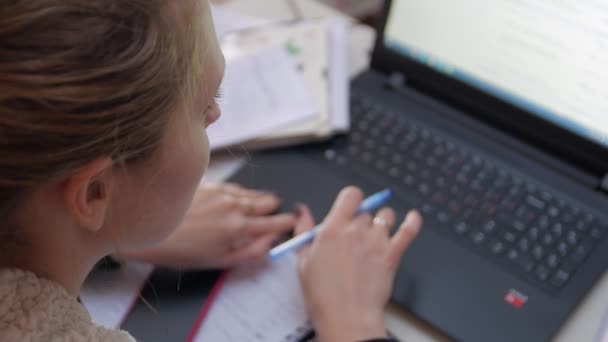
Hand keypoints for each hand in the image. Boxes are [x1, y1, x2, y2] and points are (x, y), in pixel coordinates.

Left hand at [114, 182, 296, 268]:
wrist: (150, 229)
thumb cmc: (181, 250)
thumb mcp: (220, 261)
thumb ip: (251, 252)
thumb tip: (271, 242)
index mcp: (238, 228)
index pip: (276, 221)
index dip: (288, 222)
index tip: (292, 222)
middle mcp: (233, 205)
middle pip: (269, 201)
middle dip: (273, 209)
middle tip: (269, 217)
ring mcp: (222, 191)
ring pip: (252, 193)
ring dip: (256, 201)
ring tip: (248, 212)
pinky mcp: (211, 183)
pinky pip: (235, 187)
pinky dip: (239, 195)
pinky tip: (230, 204)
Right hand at [296, 186, 421, 341]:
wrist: (347, 318)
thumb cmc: (324, 297)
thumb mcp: (304, 262)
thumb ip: (304, 231)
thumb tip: (302, 212)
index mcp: (333, 229)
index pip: (350, 195)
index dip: (351, 199)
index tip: (348, 206)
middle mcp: (357, 231)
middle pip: (366, 210)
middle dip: (361, 218)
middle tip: (355, 234)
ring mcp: (377, 242)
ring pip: (386, 216)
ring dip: (382, 220)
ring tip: (377, 231)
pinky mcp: (392, 255)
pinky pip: (408, 231)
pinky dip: (412, 222)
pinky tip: (413, 217)